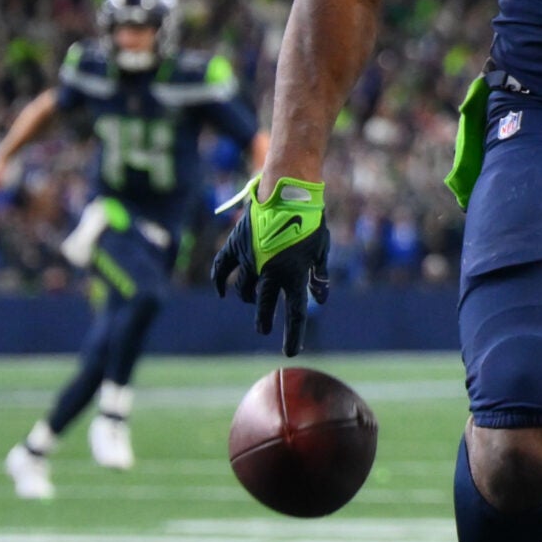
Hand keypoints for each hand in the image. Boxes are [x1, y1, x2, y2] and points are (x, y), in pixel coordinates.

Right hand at [213, 177, 330, 356]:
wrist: (286, 190)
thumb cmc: (309, 219)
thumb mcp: (320, 249)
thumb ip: (319, 276)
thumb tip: (319, 300)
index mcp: (293, 275)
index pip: (294, 314)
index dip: (292, 335)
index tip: (290, 352)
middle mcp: (270, 272)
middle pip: (264, 306)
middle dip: (264, 321)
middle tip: (263, 329)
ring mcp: (250, 260)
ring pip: (244, 290)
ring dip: (249, 299)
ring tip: (252, 301)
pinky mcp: (236, 246)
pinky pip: (222, 270)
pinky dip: (220, 282)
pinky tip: (222, 291)